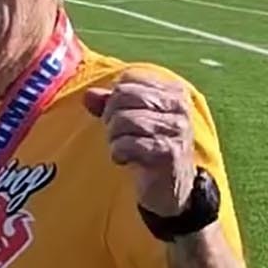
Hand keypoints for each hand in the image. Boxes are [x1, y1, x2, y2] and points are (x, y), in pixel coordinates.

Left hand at [82, 70, 194, 217]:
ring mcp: (176, 129)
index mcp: (173, 91)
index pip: (128, 79)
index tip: (121, 116)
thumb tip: (88, 95)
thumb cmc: (149, 147)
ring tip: (123, 148)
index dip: (113, 98)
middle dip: (111, 117)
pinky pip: (125, 144)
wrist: (170, 188)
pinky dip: (118, 153)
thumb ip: (109, 103)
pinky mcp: (168, 152)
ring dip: (114, 137)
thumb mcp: (130, 121)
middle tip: (119, 135)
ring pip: (122, 120)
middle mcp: (179, 106)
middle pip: (123, 96)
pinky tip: (126, 159)